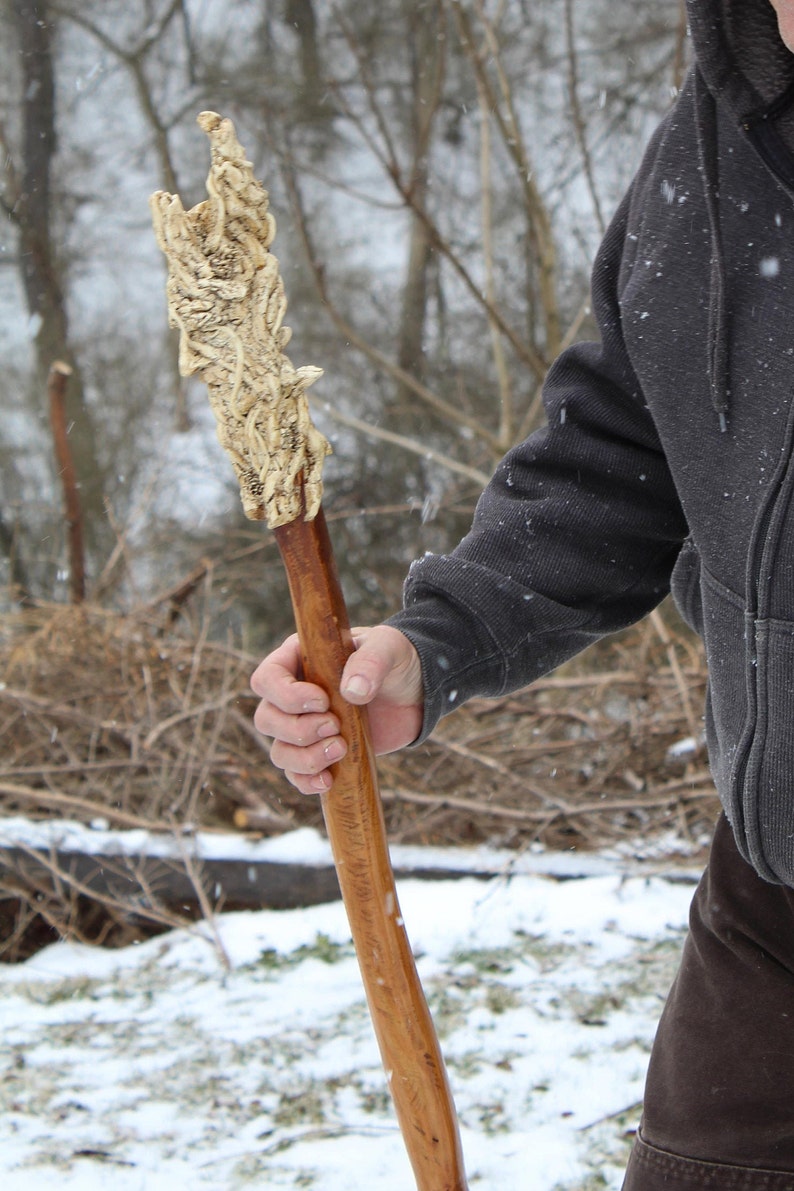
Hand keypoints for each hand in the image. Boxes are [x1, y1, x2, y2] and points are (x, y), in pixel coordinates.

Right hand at [250, 624, 423, 794]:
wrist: (414, 692)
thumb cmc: (394, 659)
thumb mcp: (388, 648)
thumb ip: (371, 662)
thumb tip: (352, 692)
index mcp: (299, 660)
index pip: (266, 679)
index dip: (286, 695)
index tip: (323, 701)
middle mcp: (293, 695)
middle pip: (266, 719)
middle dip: (298, 729)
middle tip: (335, 725)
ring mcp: (304, 726)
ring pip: (279, 752)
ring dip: (305, 758)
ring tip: (341, 749)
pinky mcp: (320, 751)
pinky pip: (296, 775)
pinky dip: (308, 781)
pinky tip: (329, 779)